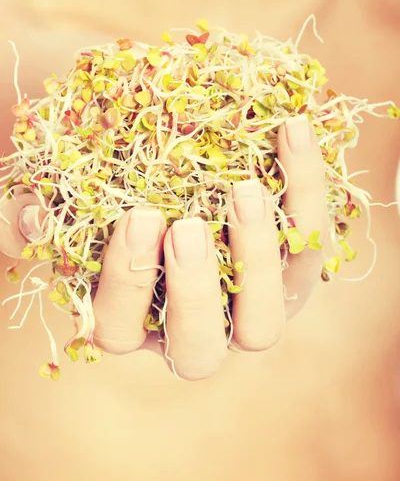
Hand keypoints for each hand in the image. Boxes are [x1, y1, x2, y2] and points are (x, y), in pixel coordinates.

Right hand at [0, 114, 326, 379]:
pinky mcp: (295, 273)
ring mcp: (249, 307)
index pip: (119, 327)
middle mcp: (196, 327)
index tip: (136, 217)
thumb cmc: (114, 195)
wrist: (180, 171)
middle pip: (198, 349)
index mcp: (135, 320)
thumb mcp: (64, 200)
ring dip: (257, 257)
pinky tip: (292, 130)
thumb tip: (30, 217)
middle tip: (186, 227)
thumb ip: (29, 214)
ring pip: (263, 321)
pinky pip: (310, 246)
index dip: (125, 281)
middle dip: (192, 293)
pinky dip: (306, 190)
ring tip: (243, 188)